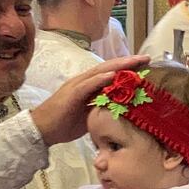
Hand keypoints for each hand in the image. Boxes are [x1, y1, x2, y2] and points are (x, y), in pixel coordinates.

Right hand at [30, 55, 149, 144]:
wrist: (42, 130)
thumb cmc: (64, 124)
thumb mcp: (89, 116)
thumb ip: (102, 109)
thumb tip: (120, 111)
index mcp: (88, 85)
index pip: (110, 73)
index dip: (128, 68)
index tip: (145, 65)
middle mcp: (83, 81)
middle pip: (108, 67)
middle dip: (128, 62)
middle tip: (147, 58)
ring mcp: (77, 86)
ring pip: (100, 71)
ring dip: (119, 65)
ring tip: (135, 61)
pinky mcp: (71, 94)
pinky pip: (88, 84)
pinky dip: (101, 78)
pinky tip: (113, 74)